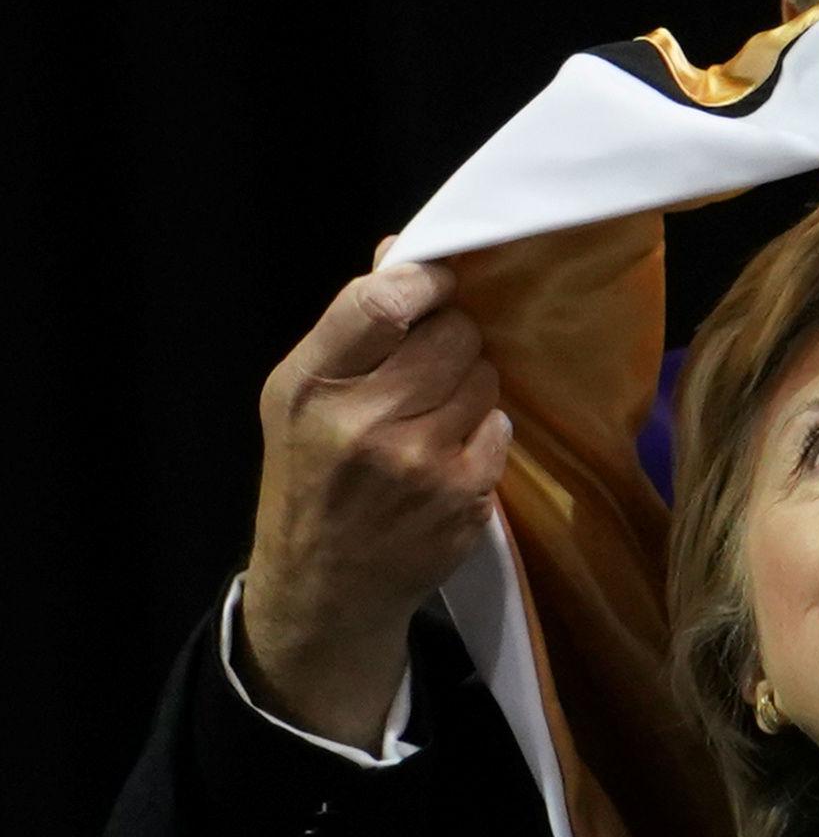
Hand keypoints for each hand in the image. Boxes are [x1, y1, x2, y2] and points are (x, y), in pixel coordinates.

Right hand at [238, 238, 510, 749]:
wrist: (325, 587)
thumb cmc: (311, 476)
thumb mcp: (299, 397)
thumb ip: (350, 324)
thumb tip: (399, 250)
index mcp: (311, 385)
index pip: (382, 300)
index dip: (426, 280)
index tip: (440, 283)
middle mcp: (362, 423)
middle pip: (453, 334)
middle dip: (454, 336)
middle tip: (435, 360)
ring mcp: (418, 464)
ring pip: (484, 377)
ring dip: (471, 383)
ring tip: (436, 410)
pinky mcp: (462, 497)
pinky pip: (500, 429)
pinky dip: (485, 432)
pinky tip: (452, 450)